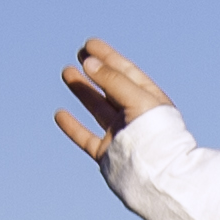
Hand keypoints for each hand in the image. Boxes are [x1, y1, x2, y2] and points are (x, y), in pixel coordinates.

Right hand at [51, 38, 171, 161]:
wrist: (160, 176)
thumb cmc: (157, 136)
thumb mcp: (138, 100)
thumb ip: (113, 80)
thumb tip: (89, 62)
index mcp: (149, 103)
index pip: (127, 74)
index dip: (109, 58)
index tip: (90, 43)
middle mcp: (135, 118)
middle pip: (111, 88)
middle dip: (95, 70)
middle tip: (80, 53)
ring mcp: (121, 136)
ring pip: (97, 108)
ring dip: (82, 90)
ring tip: (66, 71)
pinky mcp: (108, 154)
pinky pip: (85, 137)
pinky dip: (72, 126)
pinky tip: (59, 114)